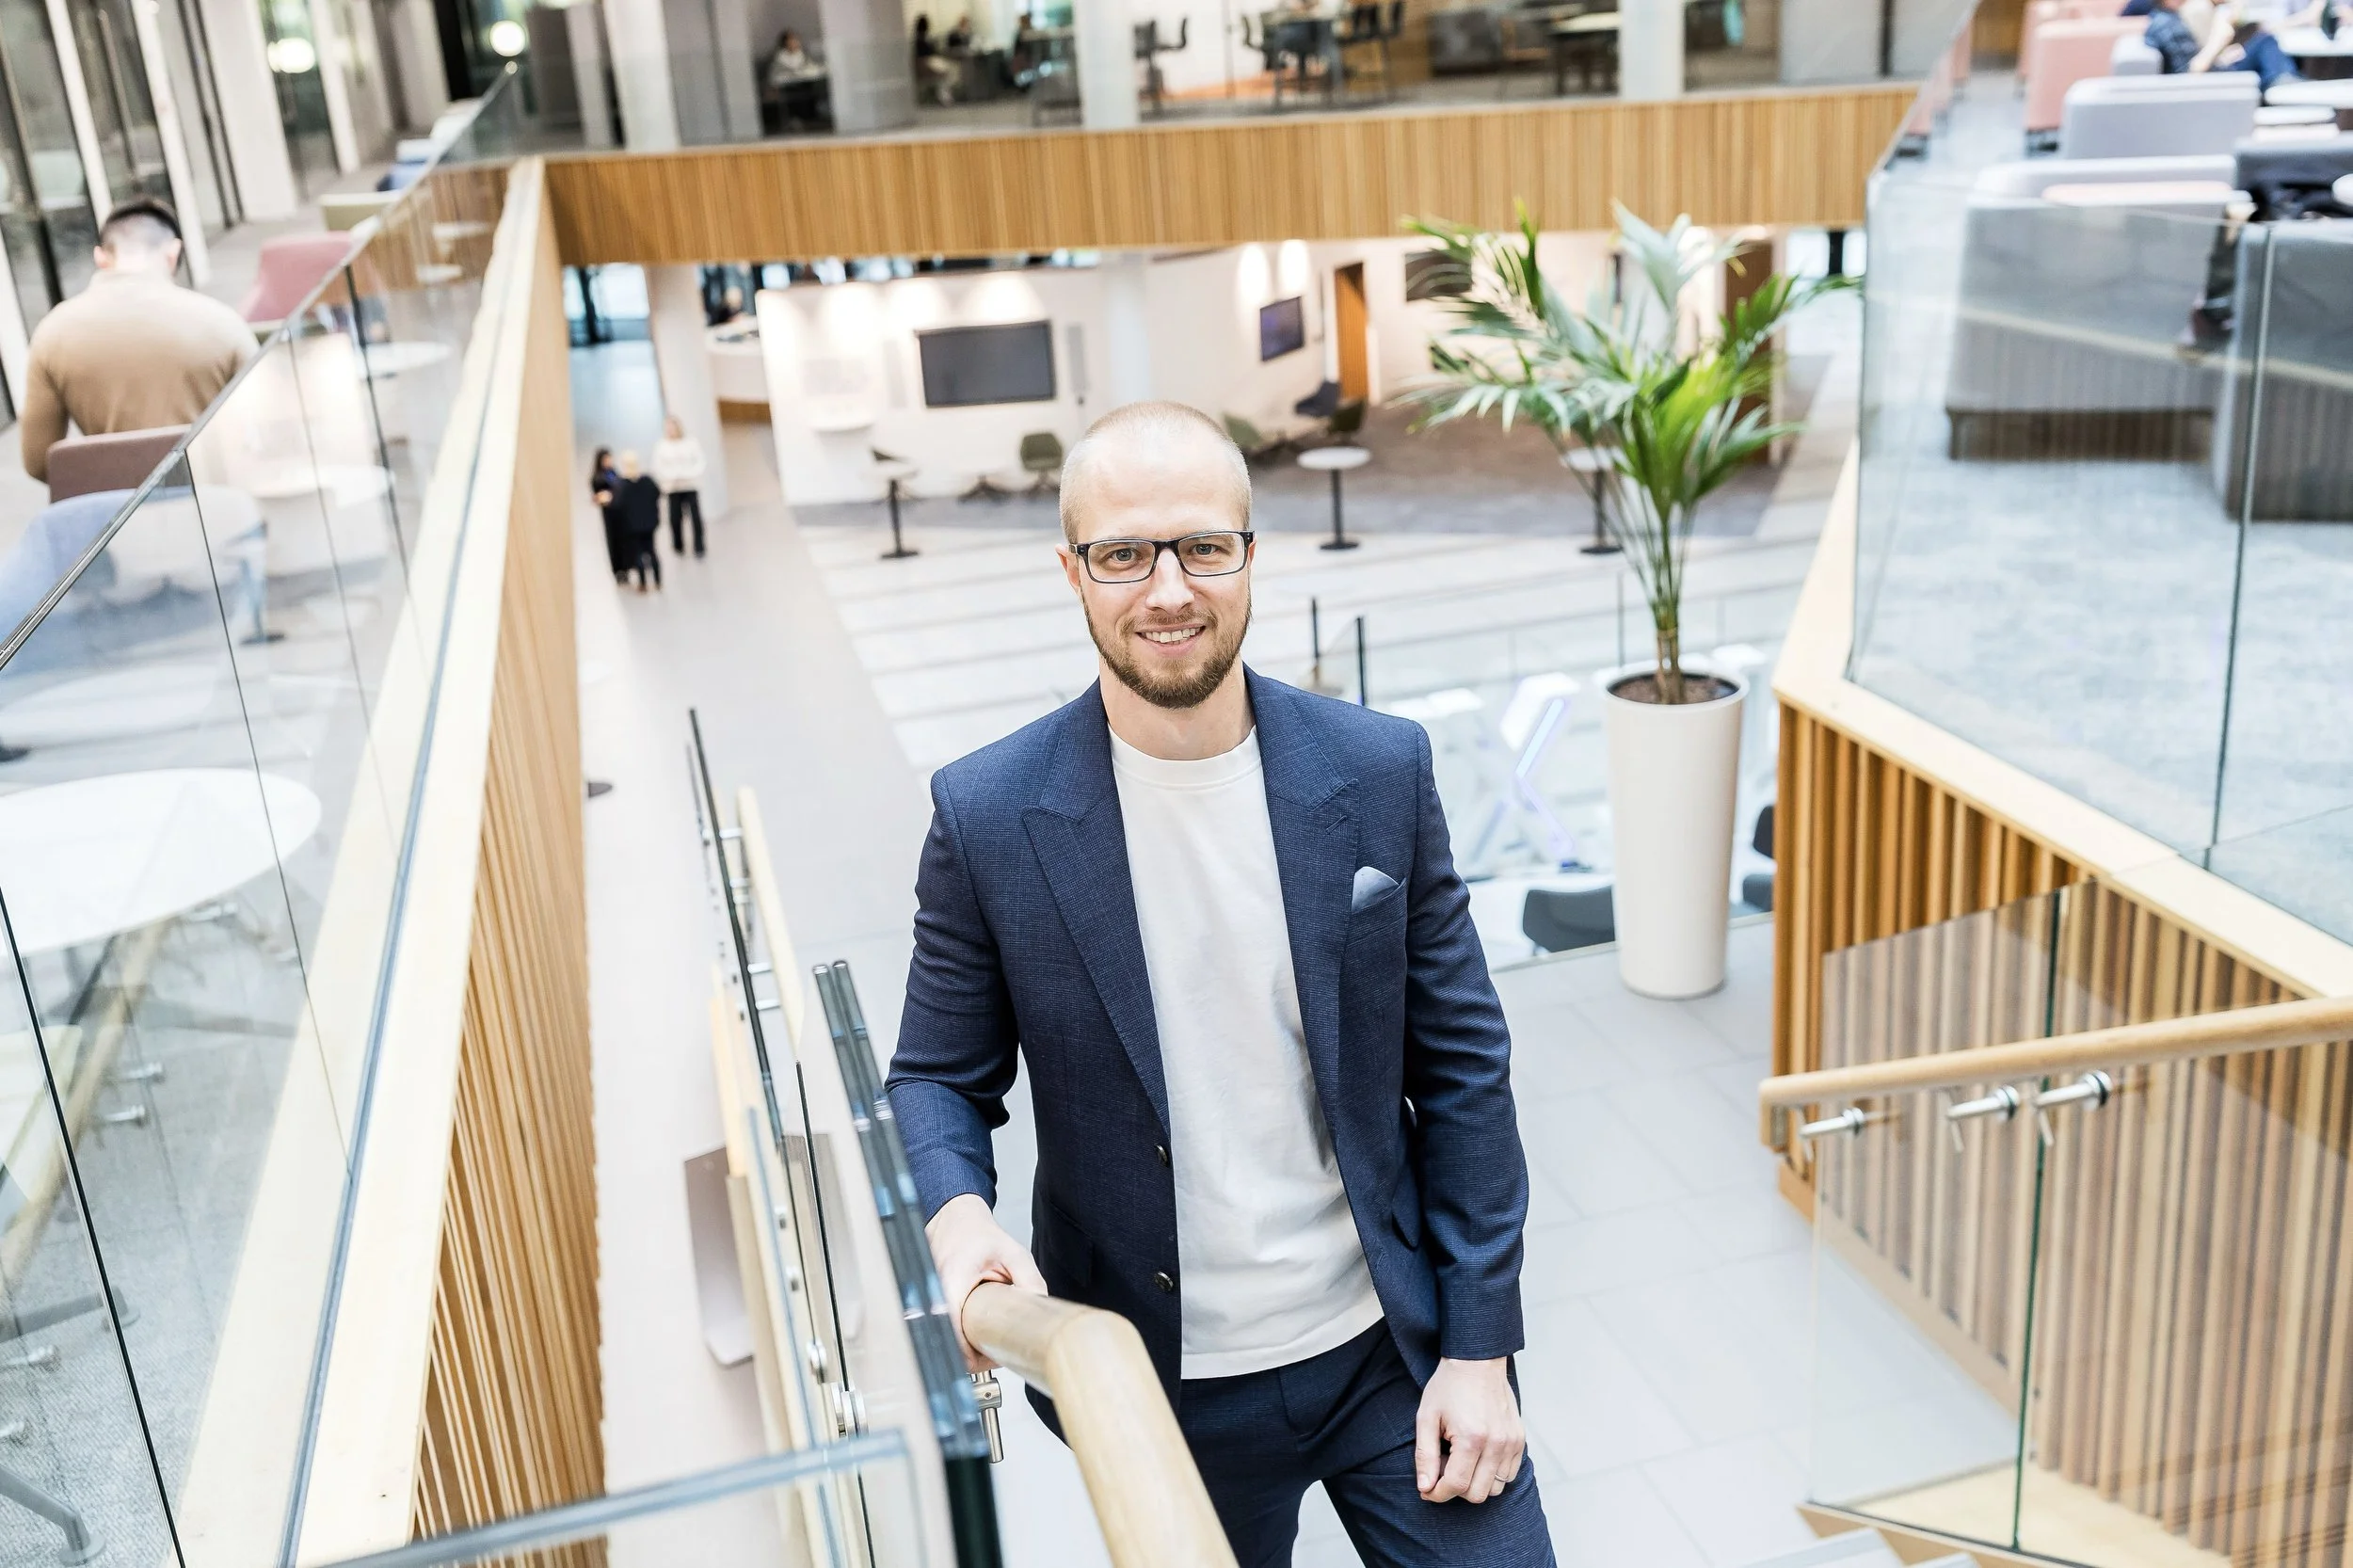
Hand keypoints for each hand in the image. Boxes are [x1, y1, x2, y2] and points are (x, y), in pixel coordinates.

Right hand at [925, 1192, 1047, 1371]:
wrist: (955, 1220)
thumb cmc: (977, 1234)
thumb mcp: (1014, 1253)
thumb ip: (1030, 1281)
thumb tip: (1042, 1309)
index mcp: (953, 1281)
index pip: (953, 1333)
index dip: (972, 1355)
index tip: (992, 1356)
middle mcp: (934, 1293)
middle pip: (947, 1342)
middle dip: (972, 1354)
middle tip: (995, 1350)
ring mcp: (929, 1299)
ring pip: (944, 1338)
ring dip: (965, 1346)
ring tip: (987, 1339)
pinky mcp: (930, 1304)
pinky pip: (943, 1329)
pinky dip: (959, 1335)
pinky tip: (975, 1329)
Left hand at [1414, 1357, 1526, 1503]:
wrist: (1477, 1361)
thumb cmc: (1449, 1386)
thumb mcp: (1426, 1417)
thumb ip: (1425, 1456)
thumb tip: (1425, 1487)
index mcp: (1472, 1438)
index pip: (1457, 1486)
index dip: (1438, 1494)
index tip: (1426, 1490)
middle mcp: (1497, 1444)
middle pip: (1477, 1494)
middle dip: (1455, 1489)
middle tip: (1442, 1468)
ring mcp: (1512, 1443)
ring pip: (1496, 1489)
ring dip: (1475, 1483)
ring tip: (1460, 1460)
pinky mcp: (1519, 1440)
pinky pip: (1509, 1475)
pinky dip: (1492, 1475)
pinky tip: (1476, 1457)